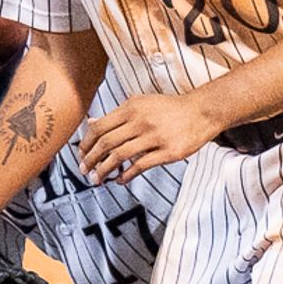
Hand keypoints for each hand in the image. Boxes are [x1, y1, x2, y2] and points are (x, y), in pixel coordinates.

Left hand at [71, 91, 223, 185]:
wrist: (202, 111)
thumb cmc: (170, 109)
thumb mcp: (141, 103)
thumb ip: (117, 115)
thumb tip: (91, 123)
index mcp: (131, 108)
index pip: (99, 128)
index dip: (86, 143)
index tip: (80, 154)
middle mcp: (141, 121)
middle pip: (106, 143)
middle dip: (90, 159)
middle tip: (84, 170)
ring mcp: (155, 137)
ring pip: (120, 156)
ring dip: (104, 170)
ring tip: (97, 178)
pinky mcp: (168, 152)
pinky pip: (141, 166)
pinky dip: (126, 175)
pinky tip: (120, 180)